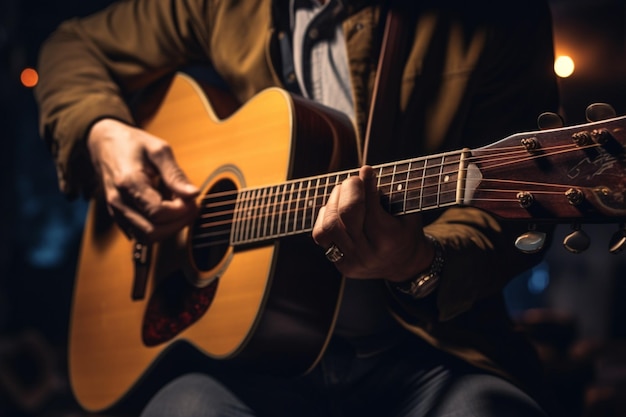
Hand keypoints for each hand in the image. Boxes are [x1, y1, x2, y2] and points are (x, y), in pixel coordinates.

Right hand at [87, 118, 198, 241]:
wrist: (104, 143)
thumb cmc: (131, 144)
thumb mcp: (159, 151)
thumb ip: (175, 175)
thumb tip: (194, 194)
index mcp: (128, 182)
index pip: (158, 212)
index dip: (181, 211)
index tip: (192, 199)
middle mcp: (118, 202)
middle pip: (153, 232)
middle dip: (177, 224)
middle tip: (190, 207)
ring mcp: (116, 212)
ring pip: (146, 238)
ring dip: (168, 228)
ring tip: (179, 208)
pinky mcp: (119, 217)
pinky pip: (141, 233)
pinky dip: (158, 227)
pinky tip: (166, 210)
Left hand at [312, 165, 434, 281]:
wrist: (403, 265)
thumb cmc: (405, 232)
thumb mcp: (408, 213)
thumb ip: (392, 194)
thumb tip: (366, 172)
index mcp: (390, 239)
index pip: (371, 208)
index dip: (367, 185)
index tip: (366, 170)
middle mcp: (368, 253)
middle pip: (347, 214)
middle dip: (349, 190)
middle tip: (354, 180)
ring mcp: (352, 260)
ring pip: (329, 225)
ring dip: (334, 202)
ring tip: (343, 192)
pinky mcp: (340, 263)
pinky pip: (321, 235)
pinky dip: (325, 217)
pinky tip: (335, 209)